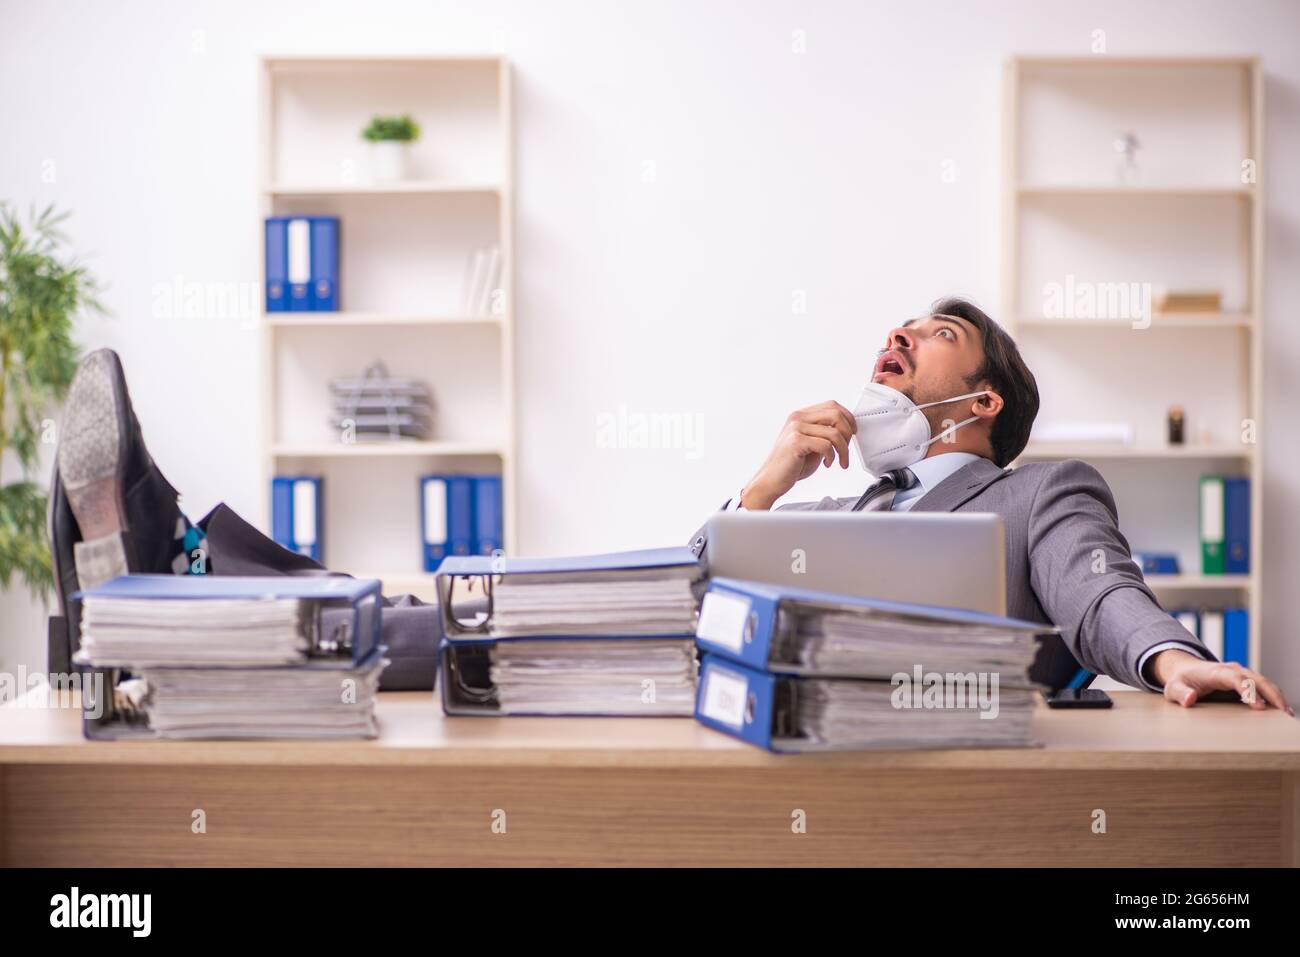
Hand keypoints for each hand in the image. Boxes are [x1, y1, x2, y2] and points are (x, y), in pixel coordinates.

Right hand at [739, 400, 855, 509]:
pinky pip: (826, 445)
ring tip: (839, 461)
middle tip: (846, 449)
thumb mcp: (812, 445)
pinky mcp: (796, 442)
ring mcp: (795, 428)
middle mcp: (797, 418)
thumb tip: (846, 430)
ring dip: (843, 450)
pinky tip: (826, 464)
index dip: (848, 418)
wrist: (771, 481)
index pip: (832, 405)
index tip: (852, 433)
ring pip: (834, 432)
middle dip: (848, 433)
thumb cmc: (790, 466)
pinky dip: (832, 456)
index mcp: (801, 416)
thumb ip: (825, 435)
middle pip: (836, 414)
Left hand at [1150, 649, 1293, 714]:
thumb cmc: (1180, 681)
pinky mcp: (1246, 682)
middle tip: (1283, 713)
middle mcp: (1232, 670)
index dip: (1248, 691)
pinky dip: (1274, 697)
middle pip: (1256, 679)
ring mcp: (1241, 675)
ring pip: (1264, 683)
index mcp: (1216, 672)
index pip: (1236, 678)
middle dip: (1271, 695)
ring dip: (1277, 697)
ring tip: (1288, 715)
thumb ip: (1180, 693)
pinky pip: (1263, 688)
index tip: (1258, 706)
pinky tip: (1283, 711)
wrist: (1184, 670)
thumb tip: (1191, 699)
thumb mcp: (1173, 688)